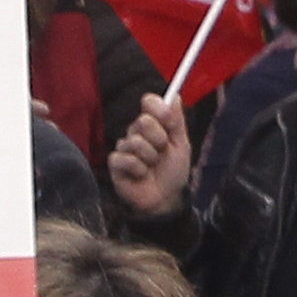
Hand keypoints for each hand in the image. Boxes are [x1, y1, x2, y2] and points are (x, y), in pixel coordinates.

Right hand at [105, 93, 192, 223]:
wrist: (165, 199)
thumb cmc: (173, 172)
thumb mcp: (181, 145)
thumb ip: (177, 122)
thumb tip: (176, 96)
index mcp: (153, 124)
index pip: (149, 101)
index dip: (159, 108)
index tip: (169, 122)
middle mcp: (136, 132)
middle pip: (143, 121)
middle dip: (158, 139)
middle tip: (162, 151)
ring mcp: (124, 147)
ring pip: (135, 141)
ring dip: (150, 158)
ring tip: (152, 167)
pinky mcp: (115, 163)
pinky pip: (126, 158)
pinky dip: (139, 169)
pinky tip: (141, 175)